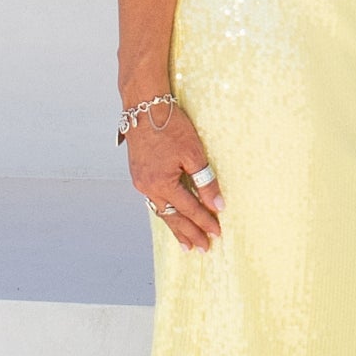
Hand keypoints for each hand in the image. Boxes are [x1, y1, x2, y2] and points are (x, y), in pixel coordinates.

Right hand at [122, 97, 223, 248]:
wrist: (143, 107)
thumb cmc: (170, 126)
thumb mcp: (193, 152)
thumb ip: (205, 181)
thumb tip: (218, 205)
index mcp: (162, 184)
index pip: (189, 209)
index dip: (204, 222)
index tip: (217, 233)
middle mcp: (148, 187)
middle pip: (172, 217)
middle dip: (188, 233)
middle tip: (201, 248)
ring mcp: (140, 182)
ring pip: (161, 211)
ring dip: (175, 226)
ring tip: (185, 242)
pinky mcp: (138, 174)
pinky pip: (153, 200)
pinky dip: (164, 211)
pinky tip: (170, 215)